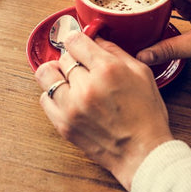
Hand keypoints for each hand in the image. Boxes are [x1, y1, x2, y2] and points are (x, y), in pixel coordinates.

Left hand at [35, 31, 172, 190]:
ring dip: (57, 74)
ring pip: (46, 74)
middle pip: (63, 57)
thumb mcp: (141, 74)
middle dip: (73, 59)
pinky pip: (43, 98)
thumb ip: (115, 51)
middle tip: (83, 67)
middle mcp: (86, 86)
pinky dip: (53, 95)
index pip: (74, 41)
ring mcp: (71, 107)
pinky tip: (67, 97)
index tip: (80, 45)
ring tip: (68, 80)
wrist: (143, 153)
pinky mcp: (63, 124)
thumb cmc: (146, 115)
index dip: (77, 40)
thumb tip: (96, 38)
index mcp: (107, 70)